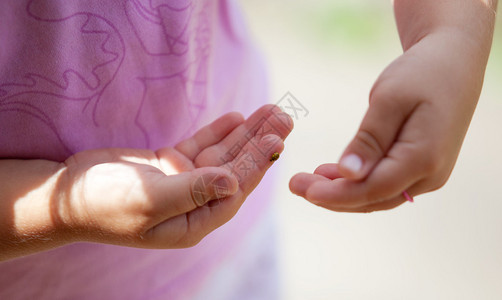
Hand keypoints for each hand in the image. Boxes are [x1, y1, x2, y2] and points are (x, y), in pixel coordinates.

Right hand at [55, 105, 292, 247]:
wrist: (66, 193)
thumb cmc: (103, 204)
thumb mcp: (148, 200)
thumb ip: (193, 191)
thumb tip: (234, 182)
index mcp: (193, 221)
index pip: (233, 190)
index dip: (256, 164)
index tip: (276, 138)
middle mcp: (193, 203)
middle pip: (234, 169)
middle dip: (258, 143)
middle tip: (284, 117)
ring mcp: (182, 182)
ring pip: (221, 155)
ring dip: (244, 133)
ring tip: (270, 110)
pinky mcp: (170, 165)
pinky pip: (201, 146)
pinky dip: (218, 132)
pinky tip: (238, 117)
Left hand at [289, 29, 486, 211]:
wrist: (453, 63)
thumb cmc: (421, 74)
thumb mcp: (389, 99)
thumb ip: (369, 140)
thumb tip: (348, 175)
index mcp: (423, 158)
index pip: (373, 190)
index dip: (335, 195)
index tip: (303, 189)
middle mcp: (430, 174)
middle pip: (373, 198)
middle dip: (332, 196)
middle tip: (295, 185)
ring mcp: (428, 175)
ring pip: (378, 196)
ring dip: (342, 192)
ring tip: (309, 179)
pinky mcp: (422, 168)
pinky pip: (385, 184)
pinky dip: (358, 183)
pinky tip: (333, 174)